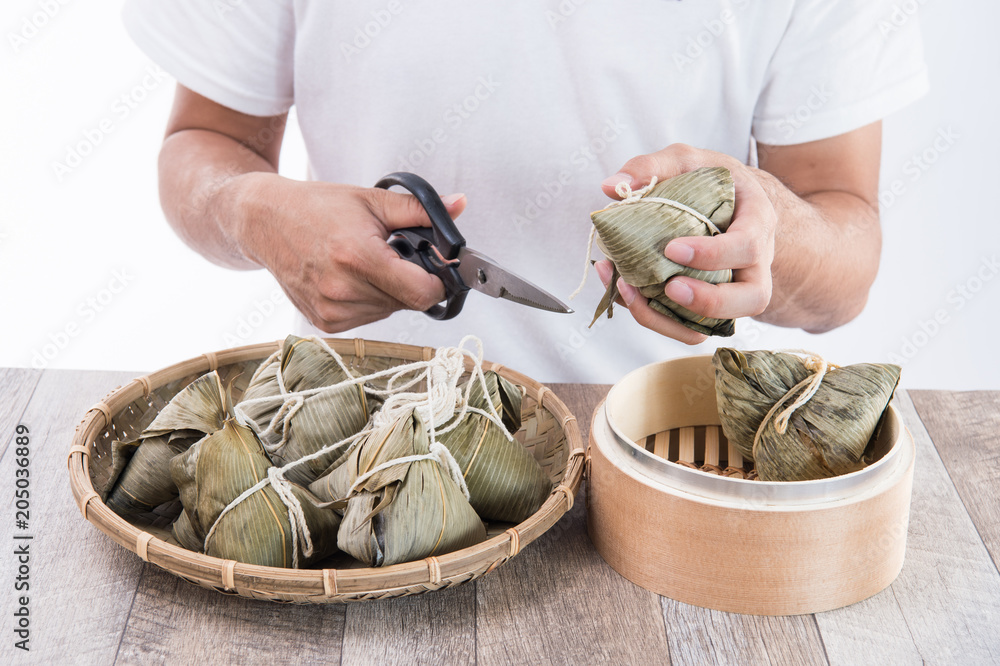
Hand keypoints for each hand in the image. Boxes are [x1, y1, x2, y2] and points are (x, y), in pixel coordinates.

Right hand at [232, 173, 466, 332]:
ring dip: (389, 292)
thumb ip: (420, 210)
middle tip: (391, 255)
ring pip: (389, 312)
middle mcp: (342, 290)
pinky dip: (369, 300)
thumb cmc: (317, 207)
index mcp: (358, 258)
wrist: (265, 221)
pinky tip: (350, 277)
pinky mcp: (324, 323)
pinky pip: (367, 318)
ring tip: (365, 263)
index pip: (423, 292)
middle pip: (408, 302)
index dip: (437, 280)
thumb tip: (459, 205)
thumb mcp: (372, 200)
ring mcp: (331, 311)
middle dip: (410, 280)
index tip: (434, 265)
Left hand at [594, 144, 776, 343]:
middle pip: (751, 299)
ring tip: (634, 295)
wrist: (729, 203)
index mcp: (756, 222)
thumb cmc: (710, 182)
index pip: (748, 246)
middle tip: (670, 288)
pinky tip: (623, 291)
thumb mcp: (686, 160)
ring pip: (720, 324)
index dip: (713, 254)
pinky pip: (690, 327)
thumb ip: (650, 166)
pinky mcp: (710, 307)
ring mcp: (735, 290)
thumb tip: (610, 186)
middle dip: (709, 301)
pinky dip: (655, 318)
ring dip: (673, 321)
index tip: (672, 249)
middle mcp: (754, 264)